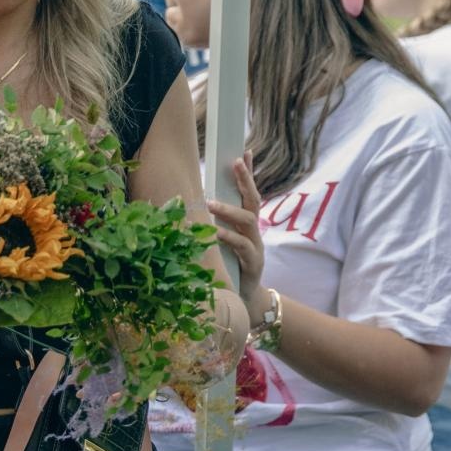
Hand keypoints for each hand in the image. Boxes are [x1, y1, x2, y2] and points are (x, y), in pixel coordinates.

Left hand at [207, 152, 265, 311]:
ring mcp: (256, 245)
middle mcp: (254, 230)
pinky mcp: (253, 262)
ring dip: (228, 210)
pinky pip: (241, 245)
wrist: (245, 299)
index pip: (250, 192)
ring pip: (247, 220)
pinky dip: (227, 237)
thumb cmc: (230, 267)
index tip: (246, 151)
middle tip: (235, 162)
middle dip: (246, 179)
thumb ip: (215, 224)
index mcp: (247, 223)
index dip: (249, 173)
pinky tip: (214, 233)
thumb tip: (194, 204)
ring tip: (211, 203)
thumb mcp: (223, 242)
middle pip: (253, 199)